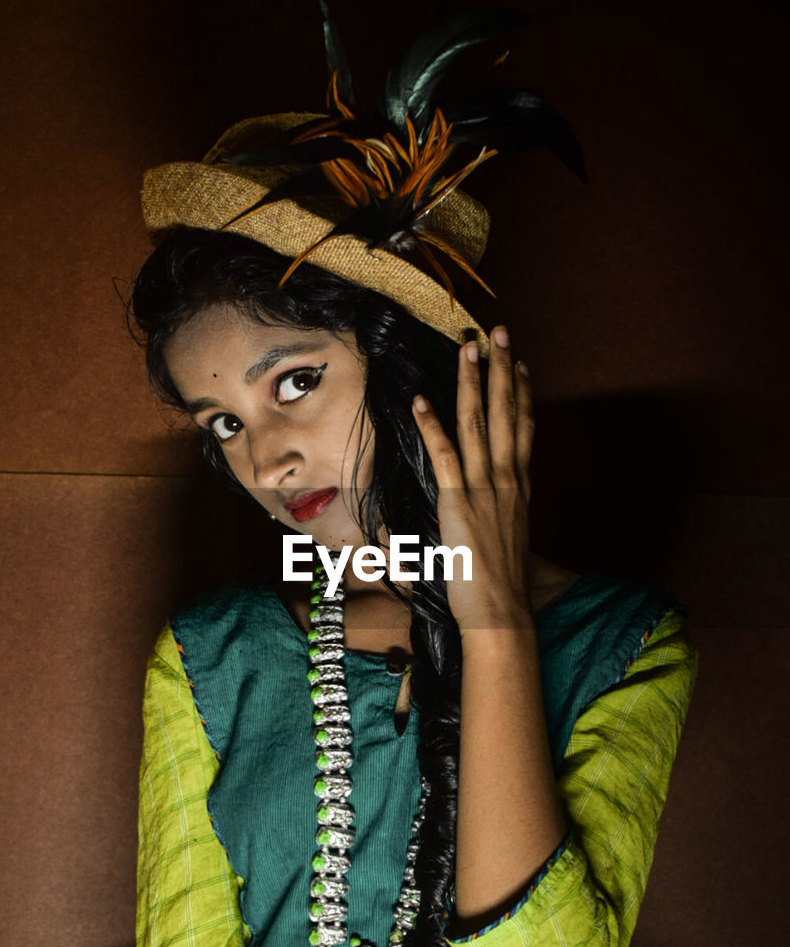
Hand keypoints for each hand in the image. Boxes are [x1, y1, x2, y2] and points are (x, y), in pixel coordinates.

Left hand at [410, 325, 533, 635]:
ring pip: (480, 424)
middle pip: (508, 413)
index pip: (524, 429)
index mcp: (519, 488)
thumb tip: (478, 508)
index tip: (521, 363)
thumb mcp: (500, 541)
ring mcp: (485, 490)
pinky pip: (446, 456)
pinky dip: (433, 427)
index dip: (523, 392)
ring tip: (470, 347)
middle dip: (503, 369)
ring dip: (473, 382)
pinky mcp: (460, 503)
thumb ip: (490, 516)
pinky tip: (422, 401)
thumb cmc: (498, 585)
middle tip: (501, 333)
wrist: (501, 613)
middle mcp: (508, 481)